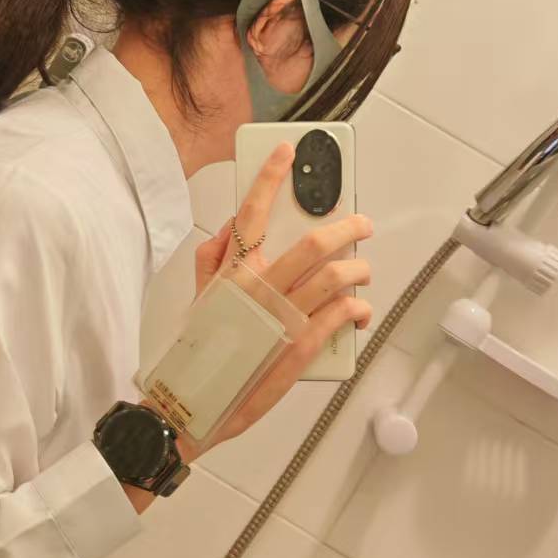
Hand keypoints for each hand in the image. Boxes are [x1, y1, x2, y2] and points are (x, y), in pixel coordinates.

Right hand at [193, 141, 372, 448]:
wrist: (194, 405)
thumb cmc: (197, 356)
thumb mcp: (199, 301)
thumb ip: (212, 261)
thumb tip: (229, 231)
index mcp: (232, 275)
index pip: (253, 213)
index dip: (270, 177)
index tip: (286, 152)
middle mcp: (260, 291)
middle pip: (314, 243)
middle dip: (347, 225)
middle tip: (361, 222)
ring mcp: (284, 318)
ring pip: (336, 276)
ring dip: (358, 267)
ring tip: (363, 269)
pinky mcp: (303, 346)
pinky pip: (340, 314)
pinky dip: (356, 306)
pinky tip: (358, 307)